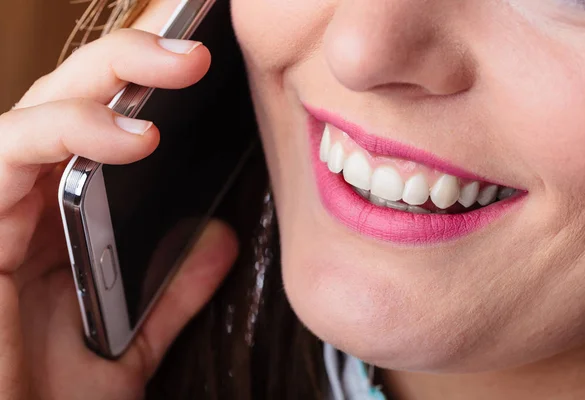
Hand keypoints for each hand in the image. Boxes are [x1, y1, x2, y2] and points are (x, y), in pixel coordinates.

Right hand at [0, 28, 236, 398]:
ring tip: (181, 67)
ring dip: (112, 76)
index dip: (145, 86)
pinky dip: (68, 131)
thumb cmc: (48, 398)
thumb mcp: (130, 338)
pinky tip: (134, 137)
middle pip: (75, 99)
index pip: (101, 129)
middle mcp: (28, 202)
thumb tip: (220, 238)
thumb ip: (173, 290)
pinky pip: (9, 150)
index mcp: (64, 220)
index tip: (204, 67)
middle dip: (136, 60)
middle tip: (200, 51)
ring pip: (44, 106)